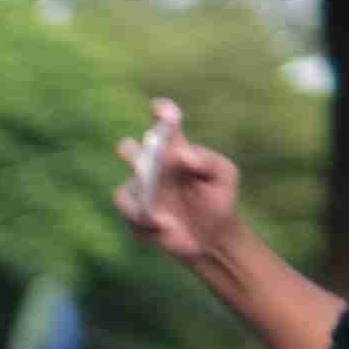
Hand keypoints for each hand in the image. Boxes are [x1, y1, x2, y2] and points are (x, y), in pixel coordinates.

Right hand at [117, 101, 242, 266]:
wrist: (213, 238)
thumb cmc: (219, 200)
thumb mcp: (225, 176)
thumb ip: (208, 160)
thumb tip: (182, 155)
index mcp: (175, 149)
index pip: (164, 124)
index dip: (160, 113)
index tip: (159, 109)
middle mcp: (153, 167)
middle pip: (129, 151)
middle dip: (131, 155)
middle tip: (143, 166)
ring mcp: (141, 193)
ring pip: (123, 193)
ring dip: (142, 210)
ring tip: (167, 225)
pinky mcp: (136, 217)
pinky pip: (132, 220)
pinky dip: (150, 230)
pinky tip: (172, 237)